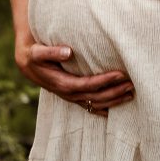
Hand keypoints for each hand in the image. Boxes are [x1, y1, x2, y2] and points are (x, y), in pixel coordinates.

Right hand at [15, 37, 133, 115]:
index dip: (104, 81)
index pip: (87, 85)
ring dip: (113, 100)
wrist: (27, 62)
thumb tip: (68, 52)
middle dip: (114, 92)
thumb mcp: (37, 51)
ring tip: (130, 93)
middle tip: (132, 84)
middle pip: (94, 97)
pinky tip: (116, 108)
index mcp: (61, 83)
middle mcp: (67, 93)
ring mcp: (71, 96)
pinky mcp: (73, 95)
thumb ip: (51, 52)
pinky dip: (104, 108)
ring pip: (94, 104)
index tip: (120, 74)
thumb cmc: (34, 53)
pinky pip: (90, 106)